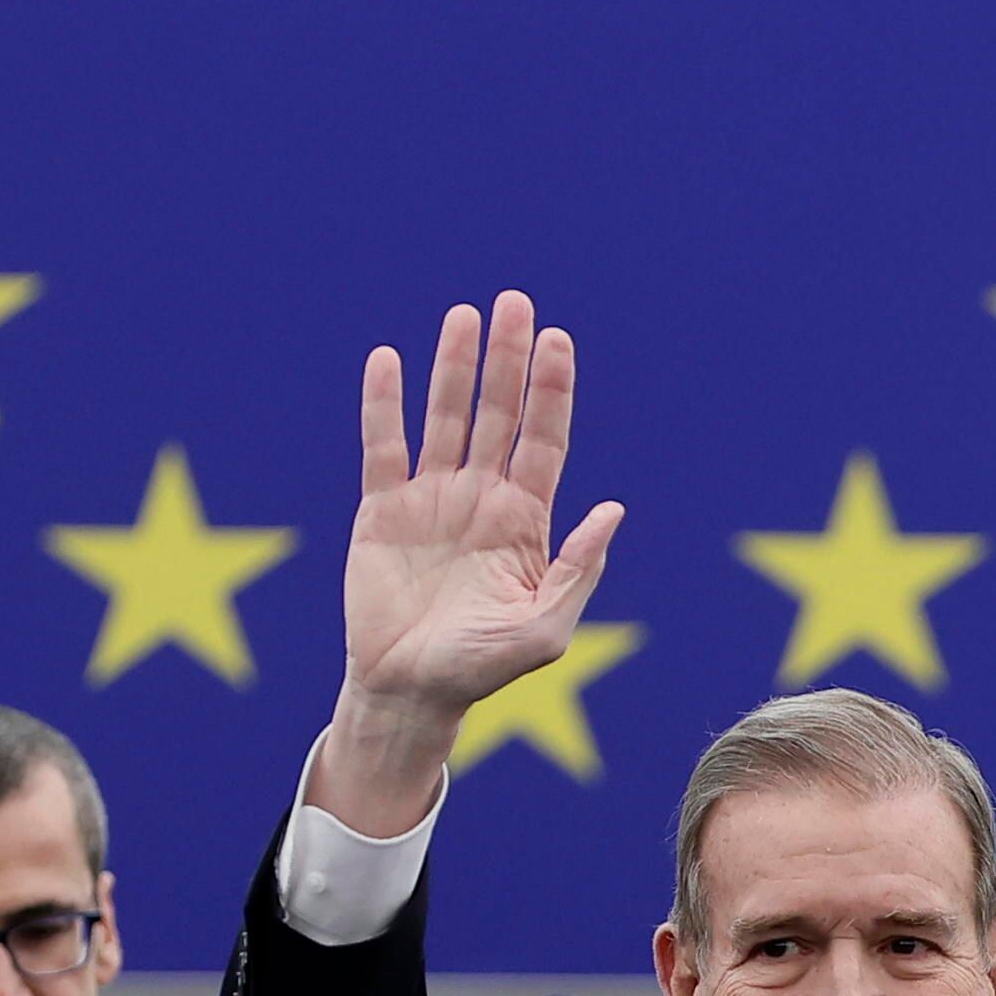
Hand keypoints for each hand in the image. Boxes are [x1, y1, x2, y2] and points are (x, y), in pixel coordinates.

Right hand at [317, 291, 622, 825]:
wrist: (409, 692)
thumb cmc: (481, 669)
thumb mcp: (543, 630)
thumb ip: (577, 571)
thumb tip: (614, 509)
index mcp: (525, 520)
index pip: (543, 439)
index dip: (550, 390)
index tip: (556, 339)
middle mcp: (481, 498)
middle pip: (497, 413)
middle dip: (507, 360)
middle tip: (513, 303)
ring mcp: (431, 500)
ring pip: (444, 418)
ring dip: (453, 367)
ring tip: (463, 316)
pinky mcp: (382, 511)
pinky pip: (383, 447)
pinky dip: (384, 404)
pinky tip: (388, 360)